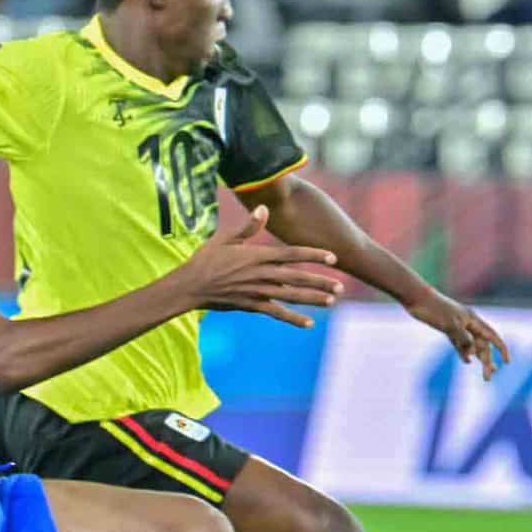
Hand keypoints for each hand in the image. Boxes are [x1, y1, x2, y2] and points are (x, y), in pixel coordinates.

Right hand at [180, 207, 341, 327]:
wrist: (190, 286)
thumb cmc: (206, 260)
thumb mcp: (225, 239)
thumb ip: (247, 227)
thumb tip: (263, 208)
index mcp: (257, 256)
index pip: (291, 254)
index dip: (313, 255)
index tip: (333, 257)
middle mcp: (261, 274)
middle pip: (297, 278)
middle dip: (320, 281)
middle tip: (341, 286)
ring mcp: (258, 292)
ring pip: (291, 296)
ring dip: (313, 299)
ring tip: (332, 300)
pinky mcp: (252, 306)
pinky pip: (276, 313)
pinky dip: (293, 319)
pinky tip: (308, 324)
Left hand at [408, 290, 509, 381]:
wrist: (416, 297)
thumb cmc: (433, 308)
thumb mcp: (449, 324)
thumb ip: (462, 340)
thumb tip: (472, 356)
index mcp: (472, 320)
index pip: (492, 336)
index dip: (502, 349)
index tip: (507, 362)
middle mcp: (468, 323)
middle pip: (483, 345)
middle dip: (487, 361)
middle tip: (488, 379)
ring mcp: (458, 326)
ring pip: (472, 345)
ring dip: (478, 359)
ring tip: (485, 375)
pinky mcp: (447, 329)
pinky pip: (460, 343)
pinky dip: (464, 352)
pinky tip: (467, 361)